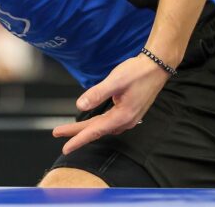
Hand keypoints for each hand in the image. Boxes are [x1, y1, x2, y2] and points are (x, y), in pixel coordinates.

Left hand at [53, 54, 170, 154]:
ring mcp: (128, 117)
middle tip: (58, 133)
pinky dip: (96, 123)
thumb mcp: (115, 81)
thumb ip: (97, 94)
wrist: (156, 67)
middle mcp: (126, 120)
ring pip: (102, 126)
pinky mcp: (128, 112)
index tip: (66, 147)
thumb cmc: (137, 72)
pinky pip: (108, 122)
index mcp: (122, 116)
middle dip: (77, 132)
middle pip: (96, 129)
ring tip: (69, 130)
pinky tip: (90, 123)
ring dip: (86, 128)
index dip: (79, 139)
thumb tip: (80, 105)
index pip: (96, 131)